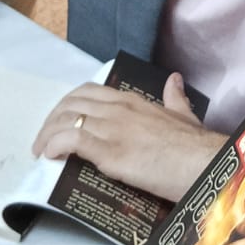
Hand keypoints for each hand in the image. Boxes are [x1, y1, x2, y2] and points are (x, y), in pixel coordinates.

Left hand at [32, 73, 225, 201]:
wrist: (204, 163)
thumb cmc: (196, 146)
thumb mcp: (185, 115)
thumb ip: (175, 98)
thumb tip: (174, 81)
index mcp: (133, 101)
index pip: (89, 92)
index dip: (69, 105)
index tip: (61, 120)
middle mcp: (118, 109)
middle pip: (71, 104)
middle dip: (52, 120)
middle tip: (44, 139)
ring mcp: (113, 129)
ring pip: (66, 121)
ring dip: (47, 135)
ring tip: (40, 151)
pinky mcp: (110, 153)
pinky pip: (71, 141)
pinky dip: (54, 145)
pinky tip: (48, 155)